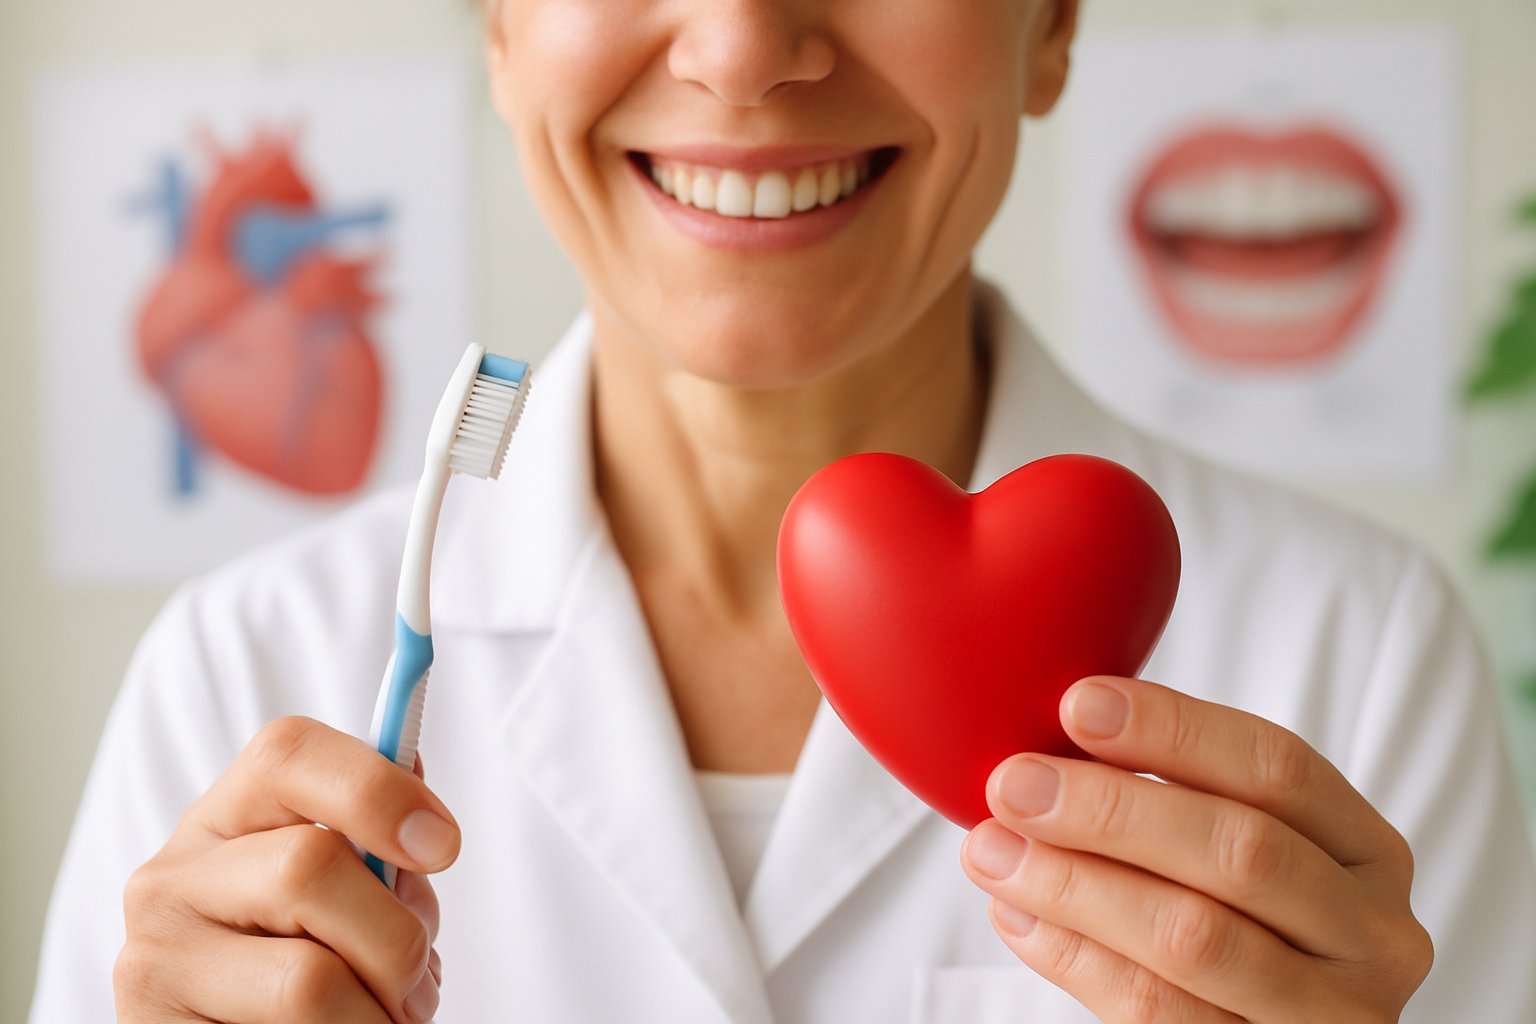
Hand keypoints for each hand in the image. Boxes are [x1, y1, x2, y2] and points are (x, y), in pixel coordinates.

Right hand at [115, 716, 456, 1022]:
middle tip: (417, 981)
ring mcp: (158, 957)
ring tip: (382, 1021)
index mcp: (229, 815)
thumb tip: (426, 827)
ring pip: (307, 978)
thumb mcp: (353, 893)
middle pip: (309, 865)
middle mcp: (174, 875)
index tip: (442, 846)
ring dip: (376, 1011)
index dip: (378, 789)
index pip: (289, 754)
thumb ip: (385, 854)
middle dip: (396, 935)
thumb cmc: (312, 960)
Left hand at [960, 677, 1431, 1022]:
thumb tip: (1048, 745)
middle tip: (1014, 783)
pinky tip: (1016, 914)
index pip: (1279, 768)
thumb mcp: (1242, 854)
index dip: (1176, 730)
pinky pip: (1156, 1010)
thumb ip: (1179, 798)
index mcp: (1368, 851)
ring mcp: (1332, 1014)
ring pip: (1193, 937)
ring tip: (992, 849)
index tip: (1077, 703)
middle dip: (1113, 810)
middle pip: (1240, 851)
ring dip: (1075, 884)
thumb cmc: (1243, 924)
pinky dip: (1074, 956)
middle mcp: (1371, 935)